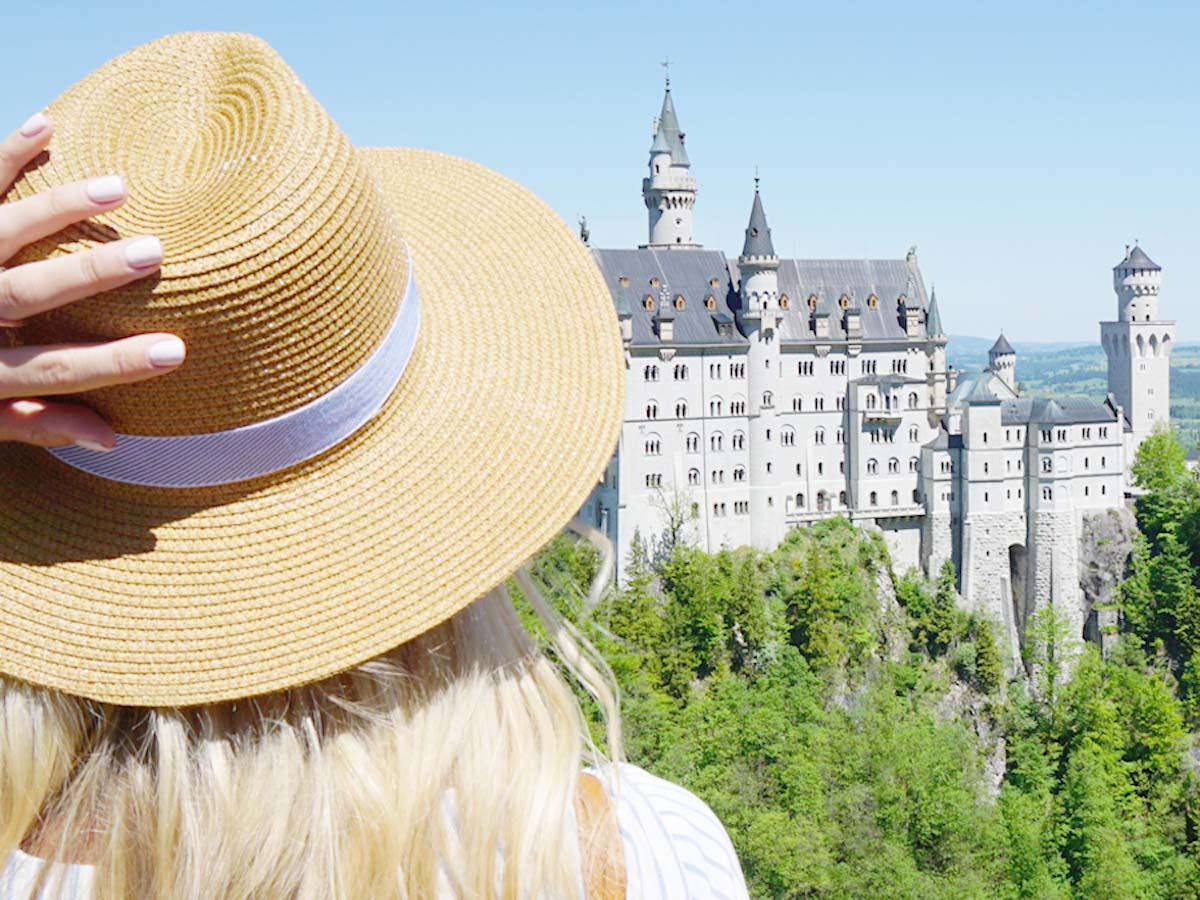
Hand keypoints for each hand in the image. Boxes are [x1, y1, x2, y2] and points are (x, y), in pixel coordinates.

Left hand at [0, 112, 183, 451]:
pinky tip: (44, 125)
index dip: (115, 365)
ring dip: (56, 208)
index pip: (53, 369)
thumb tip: (111, 439)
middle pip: (28, 293)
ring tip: (116, 187)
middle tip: (153, 254)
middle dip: (92, 274)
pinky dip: (4, 156)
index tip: (175, 352)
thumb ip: (35, 426)